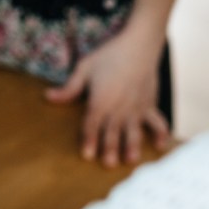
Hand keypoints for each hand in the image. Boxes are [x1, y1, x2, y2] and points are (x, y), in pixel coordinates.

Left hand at [44, 28, 172, 166]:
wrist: (139, 44)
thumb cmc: (109, 55)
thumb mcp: (84, 68)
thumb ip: (69, 88)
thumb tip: (48, 97)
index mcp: (101, 99)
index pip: (92, 124)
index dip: (88, 139)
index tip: (86, 155)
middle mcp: (119, 107)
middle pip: (112, 131)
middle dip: (109, 148)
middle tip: (107, 164)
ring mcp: (136, 107)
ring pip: (133, 131)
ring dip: (132, 146)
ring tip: (130, 160)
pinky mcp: (149, 105)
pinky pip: (156, 122)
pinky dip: (160, 134)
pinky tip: (160, 146)